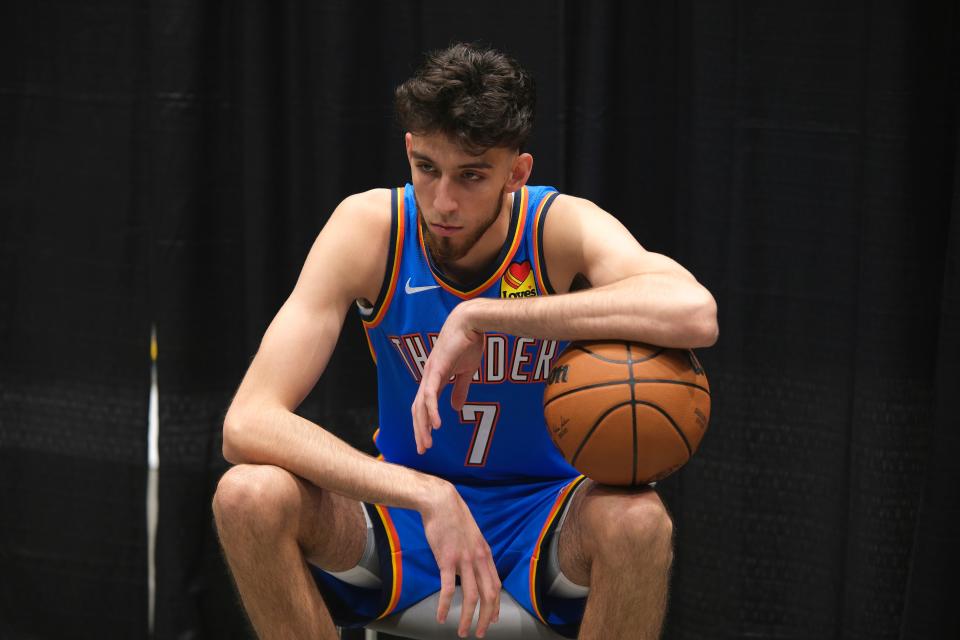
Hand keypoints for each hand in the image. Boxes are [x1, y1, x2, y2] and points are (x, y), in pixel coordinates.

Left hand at [412, 303, 483, 453]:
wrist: (471, 322)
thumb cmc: (469, 342)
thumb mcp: (466, 372)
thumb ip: (460, 390)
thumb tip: (456, 408)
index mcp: (434, 379)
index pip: (424, 407)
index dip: (424, 425)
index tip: (427, 442)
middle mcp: (428, 378)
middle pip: (418, 410)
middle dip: (419, 431)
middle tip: (422, 449)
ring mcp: (430, 373)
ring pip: (421, 406)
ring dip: (423, 426)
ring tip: (427, 443)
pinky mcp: (436, 369)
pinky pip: (431, 395)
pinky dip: (432, 411)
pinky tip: (436, 425)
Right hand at [421, 482, 500, 637]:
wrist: (441, 501)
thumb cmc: (453, 517)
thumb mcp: (471, 535)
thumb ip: (474, 552)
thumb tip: (473, 566)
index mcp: (485, 554)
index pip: (496, 585)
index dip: (496, 605)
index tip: (493, 619)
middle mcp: (478, 559)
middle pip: (489, 596)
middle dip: (486, 618)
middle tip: (480, 633)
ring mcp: (464, 560)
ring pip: (472, 597)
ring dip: (467, 618)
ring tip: (462, 631)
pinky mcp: (446, 560)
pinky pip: (448, 589)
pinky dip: (446, 606)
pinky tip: (442, 616)